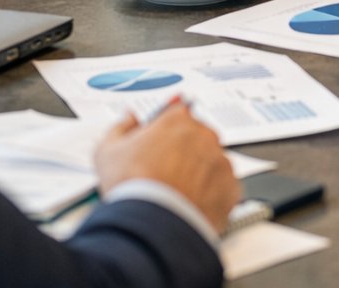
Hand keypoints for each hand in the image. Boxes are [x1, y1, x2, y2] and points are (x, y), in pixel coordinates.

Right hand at [95, 98, 237, 233]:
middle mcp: (204, 135)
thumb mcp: (107, 151)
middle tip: (164, 174)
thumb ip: (120, 127)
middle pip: (196, 138)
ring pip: (211, 162)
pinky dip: (211, 194)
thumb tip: (129, 118)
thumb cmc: (131, 185)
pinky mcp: (231, 187)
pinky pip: (223, 187)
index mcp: (176, 120)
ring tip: (176, 192)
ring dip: (199, 173)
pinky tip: (190, 203)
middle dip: (184, 152)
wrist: (152, 222)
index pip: (176, 115)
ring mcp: (221, 161)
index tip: (159, 146)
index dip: (165, 133)